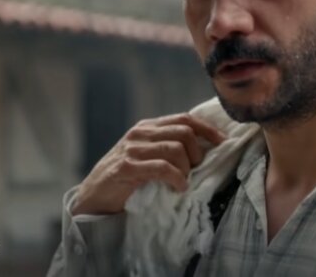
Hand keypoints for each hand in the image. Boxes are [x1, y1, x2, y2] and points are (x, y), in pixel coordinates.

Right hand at [71, 113, 224, 215]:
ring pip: (175, 148)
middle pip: (184, 132)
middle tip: (195, 171)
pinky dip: (176, 178)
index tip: (222, 142)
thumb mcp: (146, 156)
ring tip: (183, 182)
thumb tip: (204, 148)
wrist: (93, 197)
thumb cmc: (125, 179)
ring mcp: (132, 149)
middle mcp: (140, 133)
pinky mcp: (127, 167)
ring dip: (187, 168)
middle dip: (197, 153)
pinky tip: (178, 188)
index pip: (184, 119)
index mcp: (147, 127)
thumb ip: (167, 147)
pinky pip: (162, 167)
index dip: (207, 129)